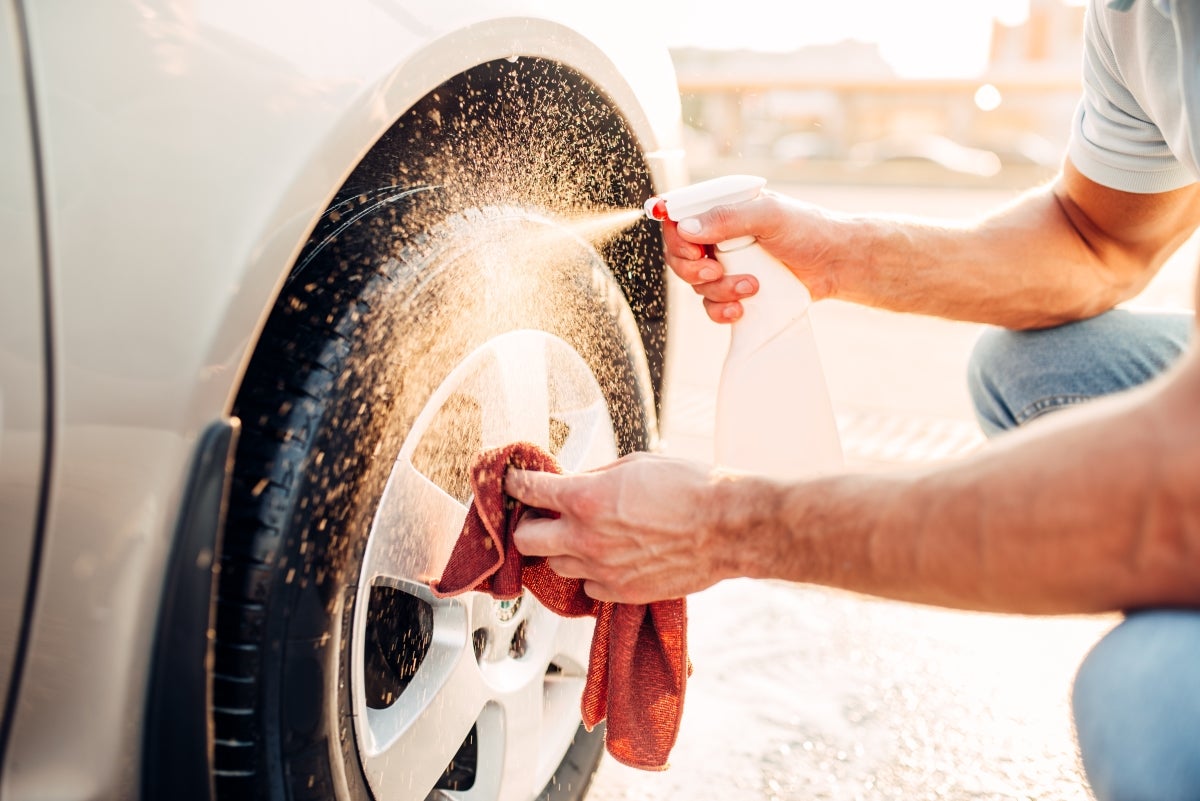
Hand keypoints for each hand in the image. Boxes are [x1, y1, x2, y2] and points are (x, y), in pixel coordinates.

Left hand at [504, 452, 738, 603]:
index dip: (516, 483)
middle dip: (530, 524)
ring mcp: (601, 569)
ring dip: (563, 549)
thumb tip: (574, 482)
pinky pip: (587, 586)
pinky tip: (609, 556)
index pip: (528, 491)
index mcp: (585, 498)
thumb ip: (595, 476)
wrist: (727, 527)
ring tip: (585, 535)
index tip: (514, 482)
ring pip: (556, 565)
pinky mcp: (621, 592)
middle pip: (525, 540)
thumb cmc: (689, 488)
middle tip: (544, 515)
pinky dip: (591, 572)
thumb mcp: (634, 464)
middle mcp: (585, 537)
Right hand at [663, 191, 836, 323]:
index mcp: (722, 211)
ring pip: (696, 285)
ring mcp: (727, 266)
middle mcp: (719, 237)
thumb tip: (687, 229)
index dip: (676, 238)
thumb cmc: (808, 230)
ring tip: (752, 287)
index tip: (693, 251)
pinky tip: (740, 309)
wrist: (837, 264)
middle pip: (680, 257)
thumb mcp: (769, 215)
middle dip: (693, 270)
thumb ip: (728, 218)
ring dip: (718, 290)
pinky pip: (711, 306)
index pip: (678, 220)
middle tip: (716, 271)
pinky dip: (720, 311)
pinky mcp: (736, 292)